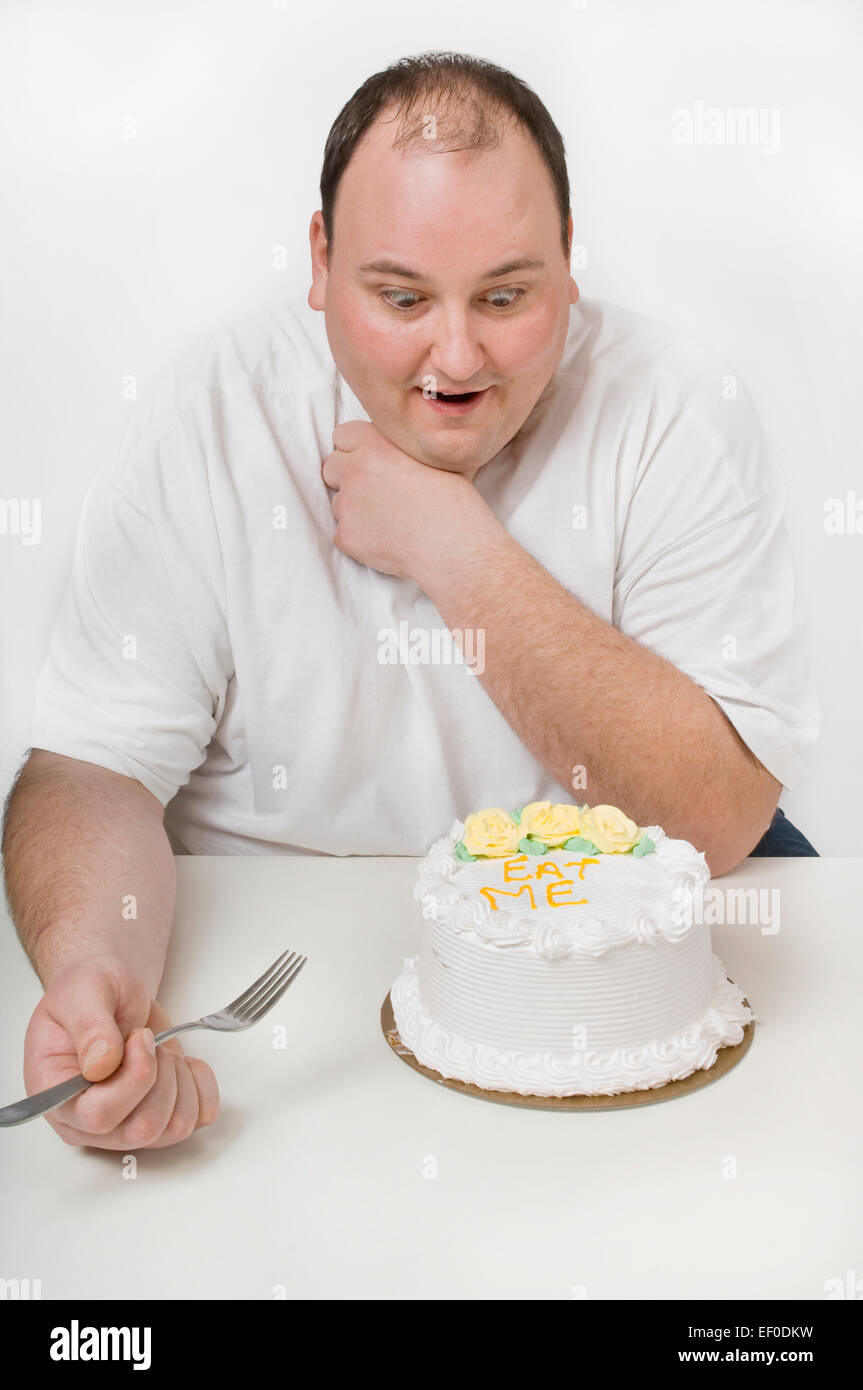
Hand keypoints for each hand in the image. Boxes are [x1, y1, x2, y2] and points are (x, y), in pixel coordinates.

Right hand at [23, 954, 218, 1149]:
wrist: (113, 994)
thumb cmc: (90, 992)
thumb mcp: (84, 992)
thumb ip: (90, 1027)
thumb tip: (101, 1066)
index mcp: (57, 1095)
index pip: (99, 1117)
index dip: (133, 1079)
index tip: (141, 1037)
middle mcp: (87, 1122)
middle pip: (142, 1128)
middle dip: (160, 1076)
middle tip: (148, 1039)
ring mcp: (124, 1124)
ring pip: (174, 1127)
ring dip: (180, 1080)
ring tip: (159, 1050)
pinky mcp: (159, 1119)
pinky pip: (198, 1118)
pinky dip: (202, 1086)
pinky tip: (183, 1063)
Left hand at [321, 420, 503, 581]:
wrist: (453, 546)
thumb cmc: (454, 502)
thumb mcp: (433, 458)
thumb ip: (402, 449)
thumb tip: (400, 449)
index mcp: (375, 444)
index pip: (342, 435)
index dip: (356, 449)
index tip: (370, 462)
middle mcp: (354, 470)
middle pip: (331, 467)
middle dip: (347, 478)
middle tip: (375, 493)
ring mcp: (347, 505)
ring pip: (338, 504)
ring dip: (355, 511)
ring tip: (389, 521)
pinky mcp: (346, 536)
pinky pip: (343, 534)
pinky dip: (359, 539)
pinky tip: (387, 541)